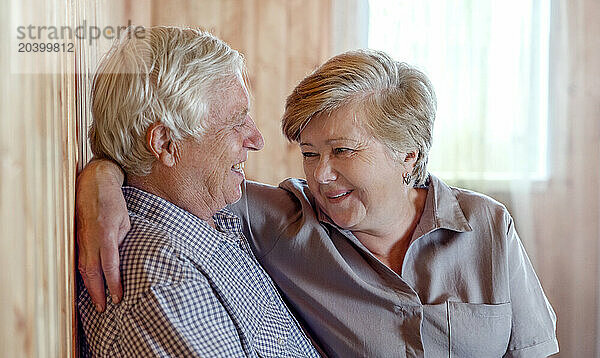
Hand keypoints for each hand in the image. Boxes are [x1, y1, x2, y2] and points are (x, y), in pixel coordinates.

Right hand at [76, 159, 128, 311]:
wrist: (92, 183)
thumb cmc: (113, 201)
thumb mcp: (125, 220)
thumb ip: (122, 240)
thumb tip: (120, 259)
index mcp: (106, 233)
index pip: (110, 264)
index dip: (114, 283)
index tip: (118, 297)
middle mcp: (91, 238)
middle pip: (93, 271)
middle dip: (98, 292)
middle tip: (104, 308)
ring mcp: (81, 238)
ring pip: (83, 267)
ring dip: (89, 287)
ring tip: (96, 302)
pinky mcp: (76, 238)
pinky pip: (79, 259)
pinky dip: (84, 275)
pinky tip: (88, 285)